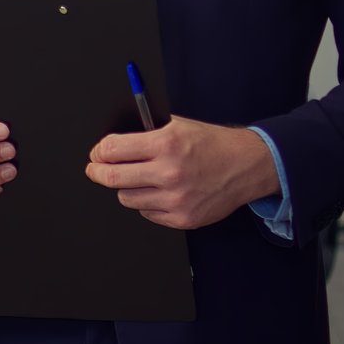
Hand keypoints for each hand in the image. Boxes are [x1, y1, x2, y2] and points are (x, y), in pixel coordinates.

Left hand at [86, 116, 280, 229]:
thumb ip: (144, 133)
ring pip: (126, 198)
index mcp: (166, 144)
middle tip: (96, 169)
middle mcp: (170, 173)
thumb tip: (111, 143)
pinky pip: (146, 213)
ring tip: (139, 179)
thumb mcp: (177, 125)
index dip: (98, 152)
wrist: (247, 165)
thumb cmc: (212, 144)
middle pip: (111, 178)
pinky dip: (147, 204)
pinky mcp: (183, 218)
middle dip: (98, 172)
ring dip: (127, 188)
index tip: (97, 154)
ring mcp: (177, 199)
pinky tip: (159, 192)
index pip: (112, 150)